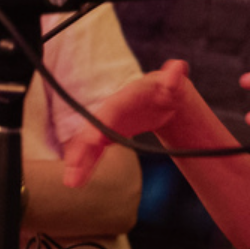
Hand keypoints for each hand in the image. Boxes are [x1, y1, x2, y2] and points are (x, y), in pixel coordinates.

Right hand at [62, 60, 189, 187]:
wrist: (166, 99)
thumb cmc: (170, 90)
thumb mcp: (175, 84)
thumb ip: (174, 78)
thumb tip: (178, 68)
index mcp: (128, 96)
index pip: (112, 109)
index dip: (101, 124)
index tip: (92, 140)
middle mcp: (113, 109)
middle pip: (95, 127)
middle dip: (83, 146)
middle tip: (72, 165)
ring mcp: (109, 122)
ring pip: (90, 141)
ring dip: (79, 160)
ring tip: (71, 181)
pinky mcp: (108, 135)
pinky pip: (94, 150)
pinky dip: (86, 163)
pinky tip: (77, 179)